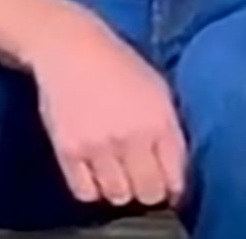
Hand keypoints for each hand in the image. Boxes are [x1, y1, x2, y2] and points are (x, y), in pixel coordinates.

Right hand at [27, 6, 186, 208]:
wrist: (72, 48)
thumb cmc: (119, 64)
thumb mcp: (157, 90)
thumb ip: (168, 130)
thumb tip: (174, 172)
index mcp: (160, 119)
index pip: (175, 177)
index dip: (173, 185)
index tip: (167, 184)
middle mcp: (132, 136)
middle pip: (149, 193)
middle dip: (148, 190)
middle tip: (141, 178)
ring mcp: (99, 145)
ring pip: (118, 196)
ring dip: (120, 188)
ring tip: (117, 170)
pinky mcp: (70, 151)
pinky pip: (86, 192)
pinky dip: (92, 187)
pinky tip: (96, 171)